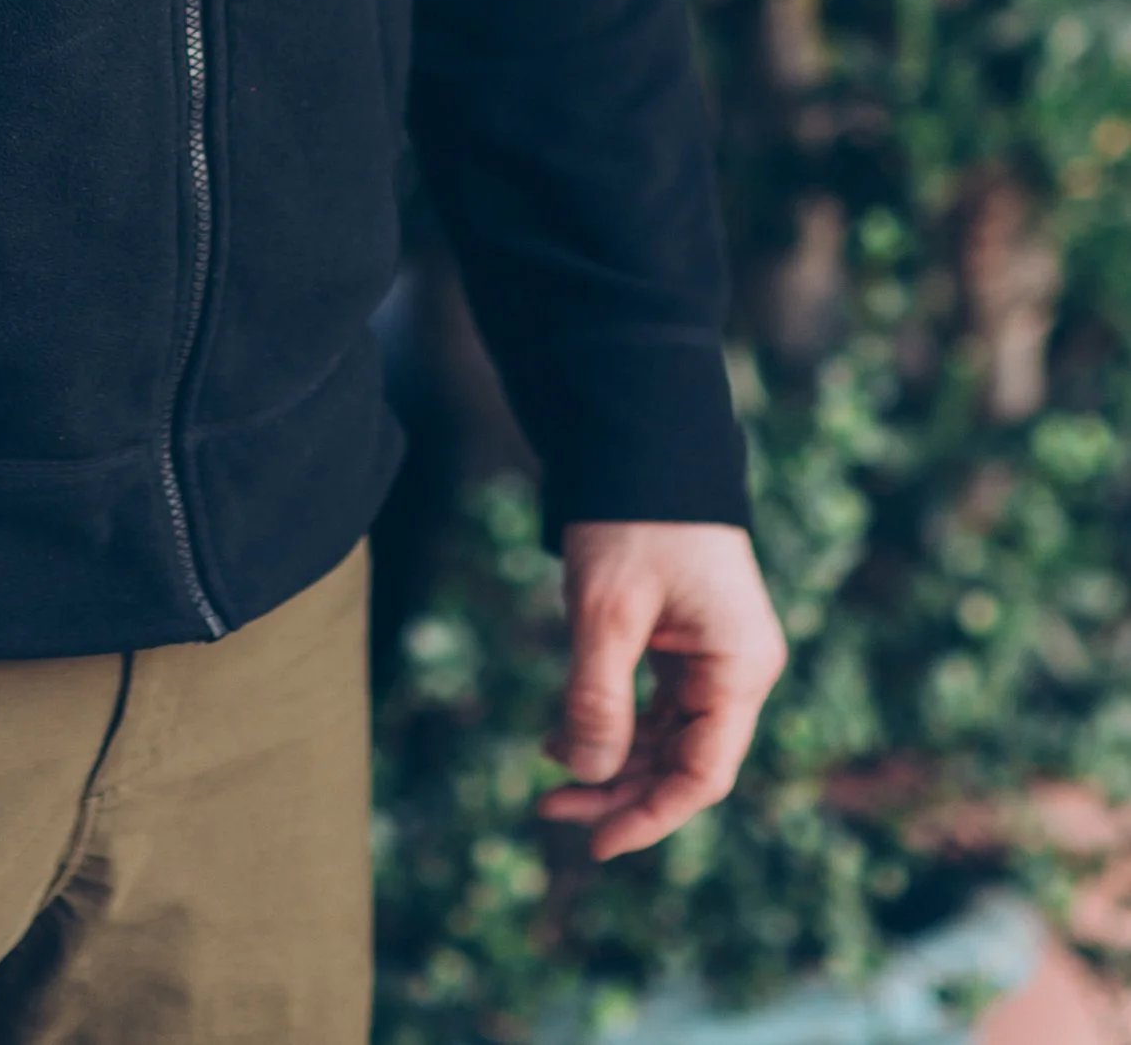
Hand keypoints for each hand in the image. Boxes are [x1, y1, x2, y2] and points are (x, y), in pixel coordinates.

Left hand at [537, 522, 787, 859]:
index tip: (596, 843)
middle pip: (683, 761)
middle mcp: (737, 670)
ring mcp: (715, 657)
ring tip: (548, 780)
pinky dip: (613, 722)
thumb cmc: (631, 521)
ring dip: (612, 762)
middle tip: (549, 809)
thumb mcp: (605, 611)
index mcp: (738, 668)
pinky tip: (563, 736)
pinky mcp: (688, 643)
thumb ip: (598, 698)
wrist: (641, 444)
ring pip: (666, 737)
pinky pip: (655, 705)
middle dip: (618, 791)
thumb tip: (588, 776)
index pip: (702, 773)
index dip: (650, 816)